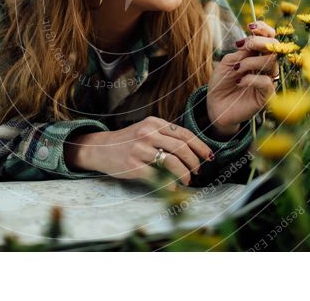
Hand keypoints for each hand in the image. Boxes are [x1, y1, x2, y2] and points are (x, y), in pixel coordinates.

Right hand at [64, 116, 213, 185]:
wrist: (101, 149)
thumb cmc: (129, 141)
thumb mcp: (146, 130)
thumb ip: (166, 135)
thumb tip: (193, 150)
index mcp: (154, 123)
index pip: (184, 134)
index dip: (200, 146)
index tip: (208, 156)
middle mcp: (148, 133)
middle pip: (182, 148)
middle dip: (194, 162)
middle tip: (198, 171)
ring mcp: (140, 149)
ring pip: (173, 161)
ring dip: (185, 174)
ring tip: (187, 180)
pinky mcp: (133, 165)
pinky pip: (158, 176)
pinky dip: (169, 183)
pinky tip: (173, 187)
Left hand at [206, 20, 279, 135]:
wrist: (215, 106)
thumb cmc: (221, 83)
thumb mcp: (226, 63)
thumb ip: (240, 52)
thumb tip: (252, 44)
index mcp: (256, 55)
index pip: (268, 37)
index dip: (263, 29)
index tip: (250, 26)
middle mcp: (265, 66)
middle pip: (274, 46)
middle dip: (259, 42)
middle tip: (243, 45)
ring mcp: (267, 80)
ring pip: (271, 62)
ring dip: (251, 62)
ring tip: (236, 69)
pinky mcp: (267, 95)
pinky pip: (266, 82)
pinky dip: (251, 78)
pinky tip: (239, 82)